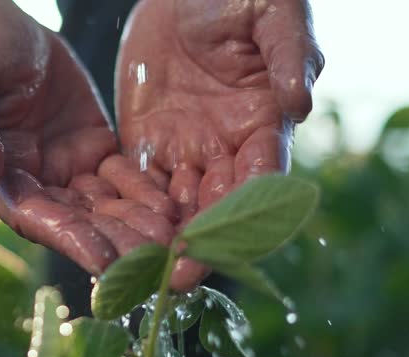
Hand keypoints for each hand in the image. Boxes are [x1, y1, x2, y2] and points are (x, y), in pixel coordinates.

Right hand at [0, 1, 178, 272]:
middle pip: (79, 223)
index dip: (71, 241)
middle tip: (156, 259)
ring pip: (105, 207)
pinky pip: (123, 177)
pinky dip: (146, 193)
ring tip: (174, 239)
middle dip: (117, 242)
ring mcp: (66, 169)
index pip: (36, 219)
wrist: (1, 25)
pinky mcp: (93, 149)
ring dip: (137, 225)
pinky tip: (174, 205)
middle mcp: (35, 184)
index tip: (104, 262)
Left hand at [114, 0, 323, 289]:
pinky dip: (126, 212)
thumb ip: (291, 54)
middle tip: (173, 278)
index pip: (258, 181)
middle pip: (213, 207)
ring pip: (173, 205)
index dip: (241, 216)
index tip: (220, 247)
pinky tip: (109, 237)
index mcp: (263, 124)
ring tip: (136, 271)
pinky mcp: (147, 143)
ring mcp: (185, 150)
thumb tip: (299, 103)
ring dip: (156, 239)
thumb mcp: (274, 13)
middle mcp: (225, 149)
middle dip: (194, 244)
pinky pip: (136, 184)